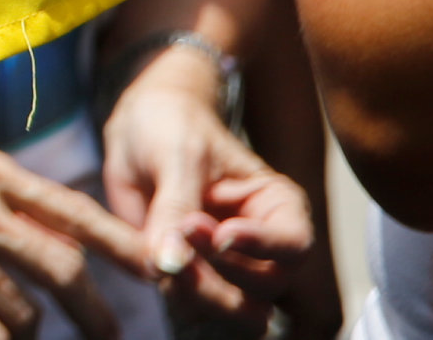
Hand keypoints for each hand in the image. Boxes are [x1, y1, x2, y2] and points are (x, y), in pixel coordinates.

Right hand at [0, 143, 151, 339]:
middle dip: (98, 312)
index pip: (73, 211)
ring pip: (25, 307)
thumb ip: (11, 205)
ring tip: (26, 336)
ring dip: (33, 332)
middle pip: (61, 267)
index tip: (166, 272)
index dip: (124, 246)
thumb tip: (77, 248)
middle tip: (113, 335)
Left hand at [101, 56, 312, 329]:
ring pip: (226, 306)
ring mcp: (226, 266)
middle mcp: (261, 246)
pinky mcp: (190, 274)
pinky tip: (146, 254)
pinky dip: (166, 286)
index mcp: (278, 208)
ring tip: (159, 249)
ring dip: (191, 289)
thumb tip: (170, 261)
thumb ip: (178, 205)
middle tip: (180, 237)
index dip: (262, 248)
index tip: (221, 234)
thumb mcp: (179, 155)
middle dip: (220, 274)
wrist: (139, 126)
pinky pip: (185, 300)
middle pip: (263, 289)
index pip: (293, 245)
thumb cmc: (174, 126)